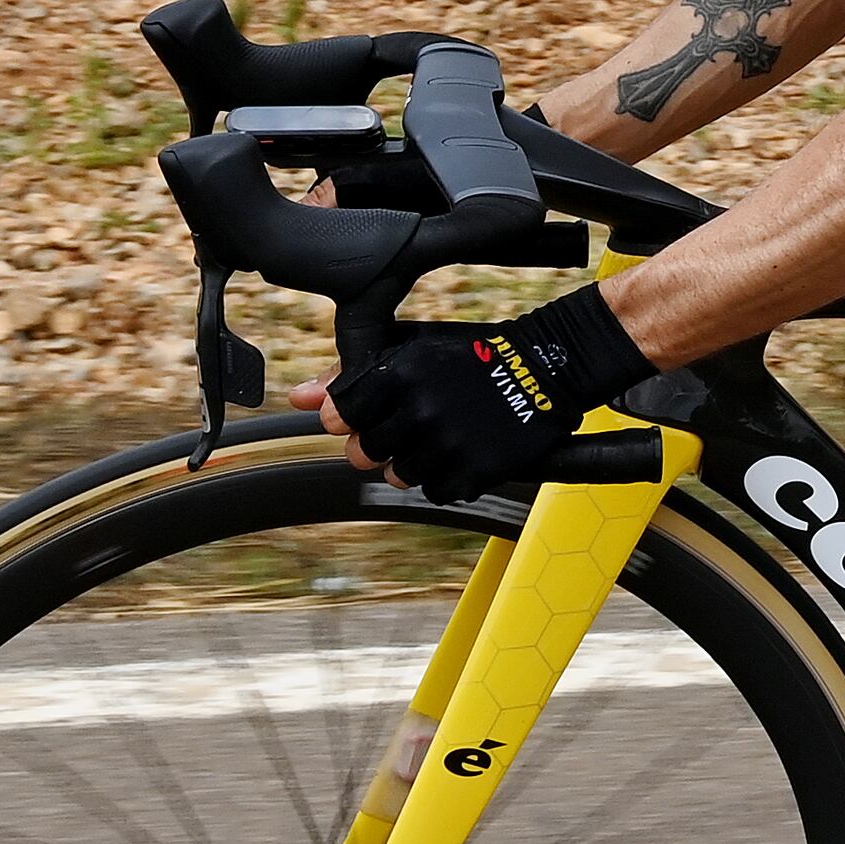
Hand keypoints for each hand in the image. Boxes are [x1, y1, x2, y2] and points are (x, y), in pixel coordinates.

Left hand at [318, 287, 648, 503]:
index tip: (369, 412)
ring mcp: (448, 443)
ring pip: (398, 475)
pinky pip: (435, 491)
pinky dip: (445, 478)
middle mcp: (420, 409)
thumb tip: (299, 398)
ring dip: (413, 461)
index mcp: (400, 374)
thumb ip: (351, 375)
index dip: (349, 417)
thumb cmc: (471, 358)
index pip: (338, 415)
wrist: (545, 369)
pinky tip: (460, 453)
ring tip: (440, 437)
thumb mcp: (411, 352)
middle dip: (378, 443)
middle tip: (409, 426)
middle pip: (363, 452)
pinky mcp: (474, 469)